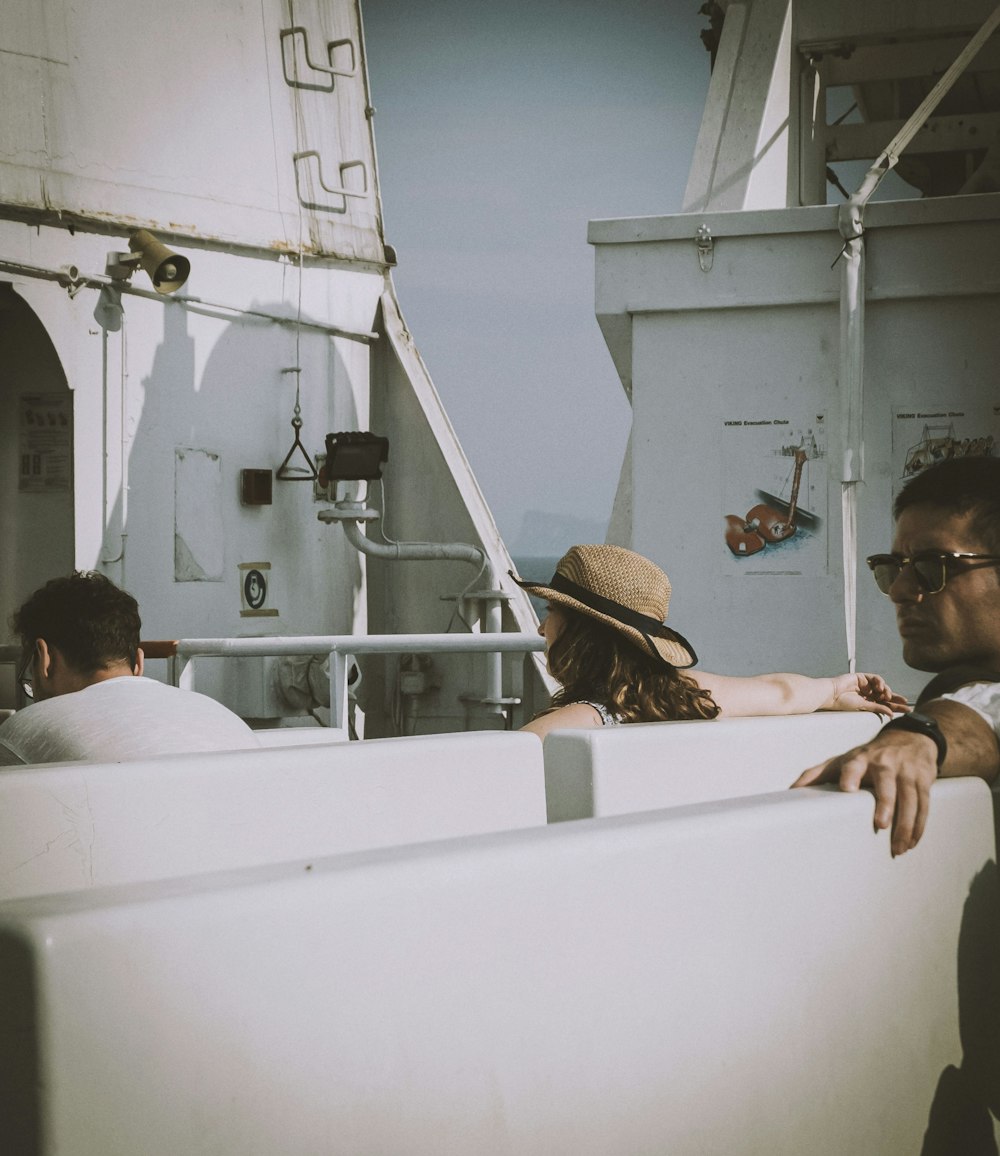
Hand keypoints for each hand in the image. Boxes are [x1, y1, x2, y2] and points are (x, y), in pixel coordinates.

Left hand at [791, 729, 938, 855]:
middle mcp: (884, 763)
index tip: (847, 789)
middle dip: (885, 803)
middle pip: (886, 783)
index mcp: (860, 758)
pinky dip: (920, 825)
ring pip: (910, 798)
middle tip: (881, 825)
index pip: (853, 765)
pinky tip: (912, 842)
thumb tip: (791, 792)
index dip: (850, 775)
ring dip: (906, 825)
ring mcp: (906, 771)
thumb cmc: (868, 756)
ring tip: (899, 848)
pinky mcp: (924, 780)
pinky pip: (924, 804)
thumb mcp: (841, 760)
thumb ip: (816, 775)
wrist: (910, 738)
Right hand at [827, 673, 909, 716]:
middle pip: (886, 695)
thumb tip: (892, 713)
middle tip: (905, 702)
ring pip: (882, 687)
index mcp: (868, 702)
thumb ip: (878, 708)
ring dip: (887, 690)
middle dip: (896, 698)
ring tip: (886, 696)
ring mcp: (866, 685)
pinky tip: (880, 688)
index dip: (896, 706)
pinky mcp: (862, 677)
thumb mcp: (864, 707)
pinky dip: (880, 682)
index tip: (907, 710)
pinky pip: (875, 678)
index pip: (886, 704)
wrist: (831, 694)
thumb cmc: (844, 703)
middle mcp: (868, 693)